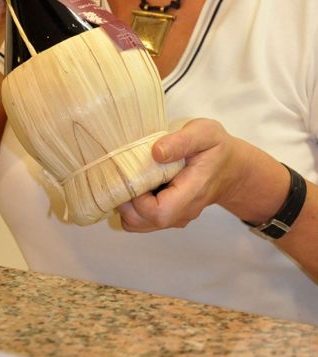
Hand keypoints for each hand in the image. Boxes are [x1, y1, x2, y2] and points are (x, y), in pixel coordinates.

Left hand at [118, 118, 248, 232]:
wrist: (231, 167)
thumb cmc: (216, 149)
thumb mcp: (204, 133)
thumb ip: (181, 141)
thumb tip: (156, 153)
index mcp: (192, 191)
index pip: (160, 212)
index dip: (138, 199)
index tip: (133, 175)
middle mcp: (183, 211)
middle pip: (144, 221)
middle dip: (125, 201)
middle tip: (124, 175)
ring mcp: (176, 216)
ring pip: (139, 224)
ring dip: (126, 205)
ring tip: (130, 178)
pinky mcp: (169, 215)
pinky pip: (143, 219)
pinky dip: (132, 206)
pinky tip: (138, 183)